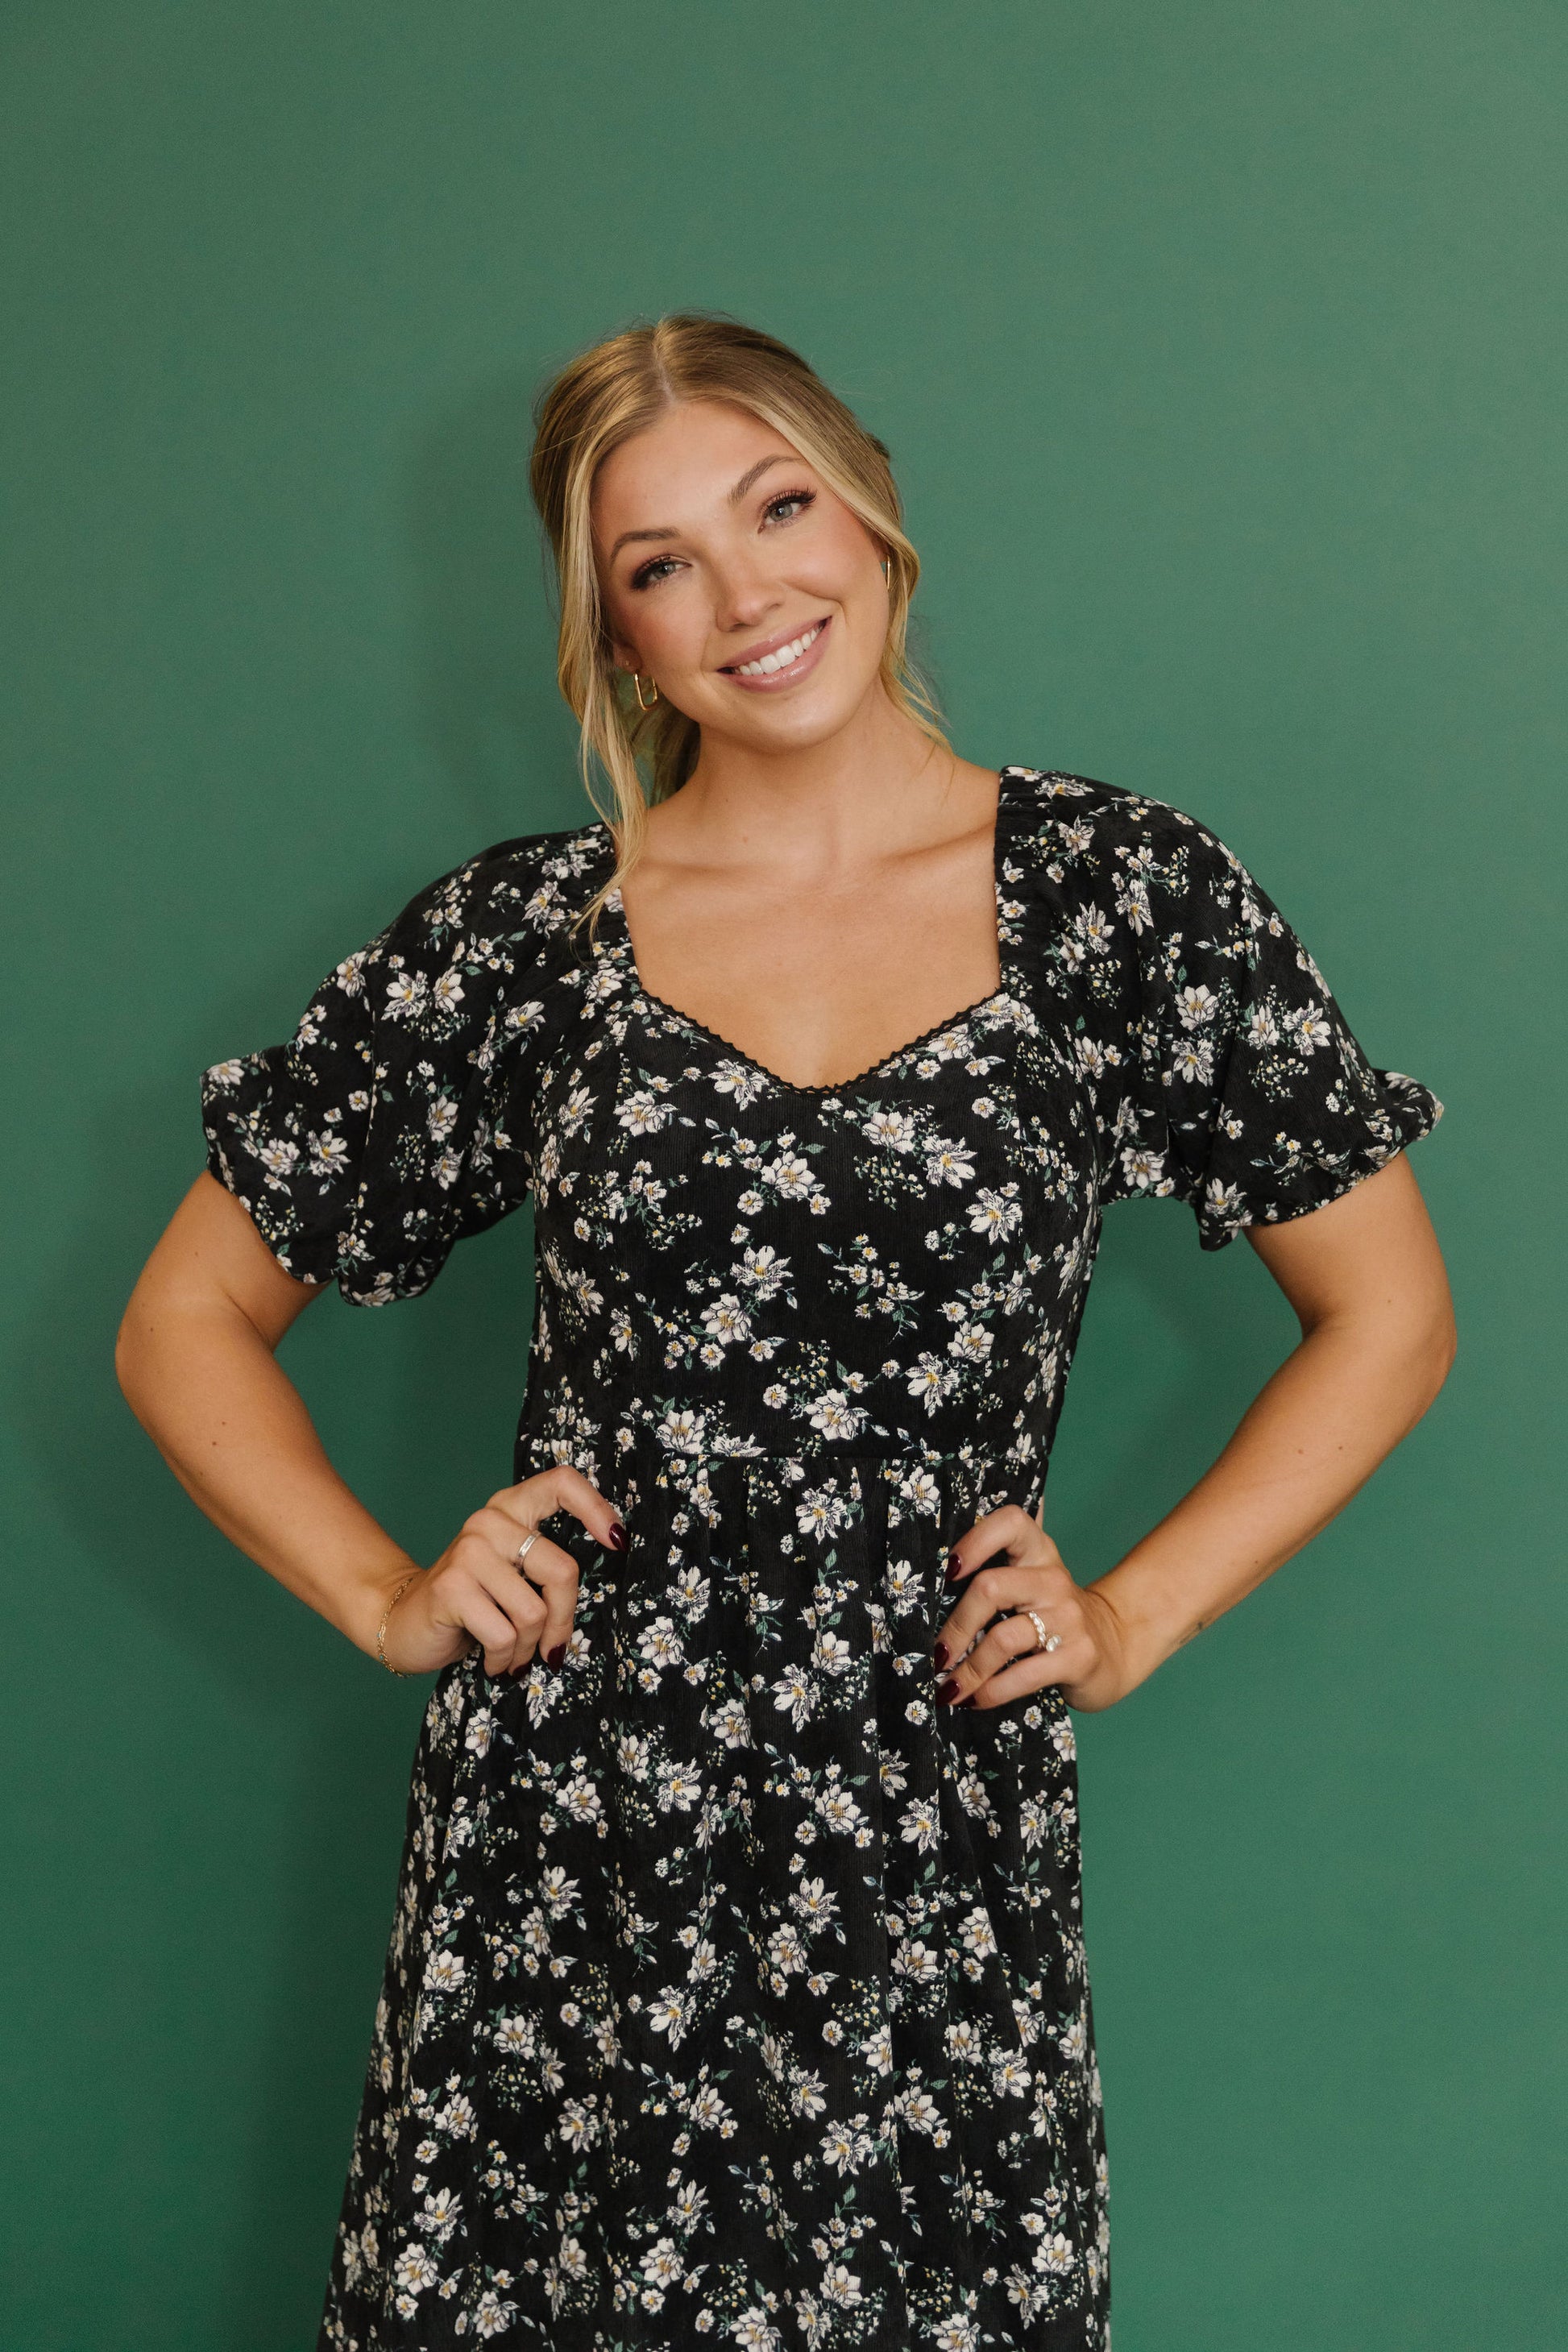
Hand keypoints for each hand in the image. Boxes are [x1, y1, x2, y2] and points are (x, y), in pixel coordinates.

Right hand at [378, 1466, 626, 1677]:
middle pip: (562, 1571)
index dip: (596, 1508)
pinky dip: (505, 1660)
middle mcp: (489, 1522)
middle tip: (551, 1648)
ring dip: (528, 1649)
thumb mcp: (513, 1572)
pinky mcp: (452, 1588)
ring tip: (513, 1655)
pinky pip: (505, 1636)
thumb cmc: (472, 1602)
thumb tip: (609, 1570)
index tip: (617, 1542)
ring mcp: (468, 1553)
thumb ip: (546, 1564)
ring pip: (533, 1613)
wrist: (403, 1621)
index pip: (561, 1483)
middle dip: (563, 1621)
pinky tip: (493, 1662)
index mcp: (510, 1509)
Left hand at [932, 1505, 1128, 1714]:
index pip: (1009, 1522)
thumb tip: (929, 1564)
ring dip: (968, 1670)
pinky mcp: (1078, 1656)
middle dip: (955, 1627)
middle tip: (935, 1656)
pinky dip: (991, 1691)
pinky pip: (1023, 1675)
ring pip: (1002, 1638)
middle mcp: (1053, 1578)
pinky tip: (975, 1700)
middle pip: (991, 1588)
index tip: (946, 1570)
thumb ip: (995, 1564)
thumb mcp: (1031, 1580)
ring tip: (947, 1688)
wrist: (1114, 1646)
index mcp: (1037, 1551)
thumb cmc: (1051, 1614)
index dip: (974, 1541)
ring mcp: (1068, 1618)